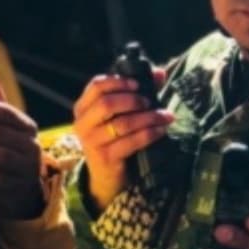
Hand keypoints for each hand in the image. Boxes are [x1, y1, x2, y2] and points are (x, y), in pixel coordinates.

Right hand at [71, 70, 172, 207]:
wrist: (106, 176)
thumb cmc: (114, 139)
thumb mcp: (119, 115)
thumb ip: (137, 92)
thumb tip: (159, 73)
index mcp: (83, 108)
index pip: (96, 86)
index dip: (119, 81)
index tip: (139, 84)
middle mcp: (83, 124)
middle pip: (107, 103)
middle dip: (133, 100)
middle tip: (151, 102)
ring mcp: (91, 142)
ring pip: (122, 123)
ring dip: (148, 118)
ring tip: (166, 116)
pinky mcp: (105, 157)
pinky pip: (130, 141)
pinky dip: (149, 134)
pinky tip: (161, 130)